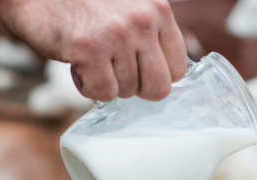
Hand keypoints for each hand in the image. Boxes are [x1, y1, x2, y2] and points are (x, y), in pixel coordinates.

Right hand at [0, 0, 187, 100]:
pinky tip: (78, 64)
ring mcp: (117, 35)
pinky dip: (87, 86)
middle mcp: (142, 21)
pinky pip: (103, 93)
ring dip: (105, 82)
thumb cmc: (79, 2)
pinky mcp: (90, 49)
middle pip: (159, 87)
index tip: (138, 71)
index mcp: (158, 9)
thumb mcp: (127, 6)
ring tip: (89, 57)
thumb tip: (163, 75)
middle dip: (135, 88)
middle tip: (114, 72)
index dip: (155, 75)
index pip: (179, 66)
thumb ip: (148, 32)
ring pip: (127, 91)